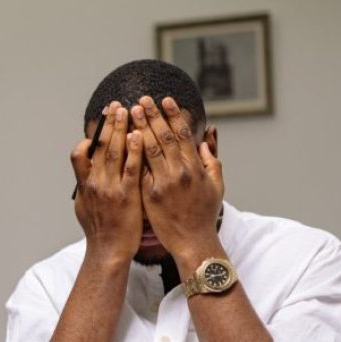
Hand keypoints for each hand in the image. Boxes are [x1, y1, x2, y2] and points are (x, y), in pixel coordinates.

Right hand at [71, 102, 144, 265]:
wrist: (108, 251)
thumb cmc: (100, 232)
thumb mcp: (84, 206)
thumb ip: (86, 186)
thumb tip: (84, 172)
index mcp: (84, 185)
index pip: (81, 152)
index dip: (91, 134)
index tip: (100, 120)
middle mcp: (95, 183)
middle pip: (100, 146)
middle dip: (109, 123)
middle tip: (116, 105)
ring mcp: (110, 188)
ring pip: (115, 152)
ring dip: (121, 129)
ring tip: (129, 110)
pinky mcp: (127, 195)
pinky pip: (131, 168)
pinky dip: (134, 150)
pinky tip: (140, 136)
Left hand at [131, 96, 223, 269]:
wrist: (192, 242)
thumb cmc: (204, 214)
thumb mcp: (216, 185)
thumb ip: (211, 160)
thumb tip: (207, 137)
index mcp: (195, 167)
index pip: (183, 134)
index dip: (173, 115)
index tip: (165, 100)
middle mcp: (179, 172)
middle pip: (163, 137)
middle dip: (153, 116)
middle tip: (142, 99)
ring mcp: (163, 183)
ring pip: (148, 149)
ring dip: (139, 128)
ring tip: (130, 112)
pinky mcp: (150, 195)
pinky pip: (139, 170)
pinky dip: (131, 153)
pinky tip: (124, 140)